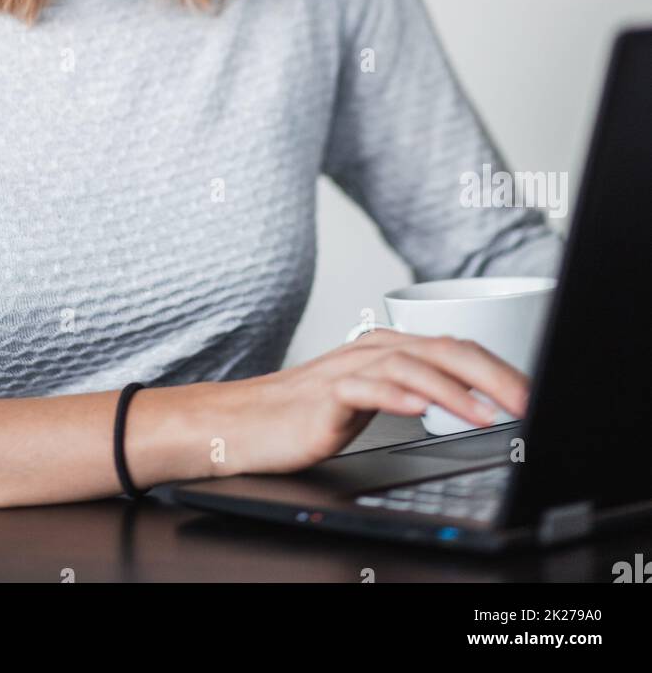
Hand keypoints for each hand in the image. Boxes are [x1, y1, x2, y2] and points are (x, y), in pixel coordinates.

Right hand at [216, 329, 530, 476]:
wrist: (241, 424)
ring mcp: (348, 371)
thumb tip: (471, 405)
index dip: (499, 369)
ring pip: (413, 366)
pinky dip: (397, 396)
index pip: (456, 349)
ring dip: (456, 391)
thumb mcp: (369, 400)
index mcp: (388, 349)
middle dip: (493, 377)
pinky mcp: (325, 397)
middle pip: (444, 351)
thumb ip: (411, 392)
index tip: (532, 394)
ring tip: (489, 413)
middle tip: (528, 402)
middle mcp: (372, 351)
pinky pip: (366, 391)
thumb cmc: (303, 415)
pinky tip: (422, 408)